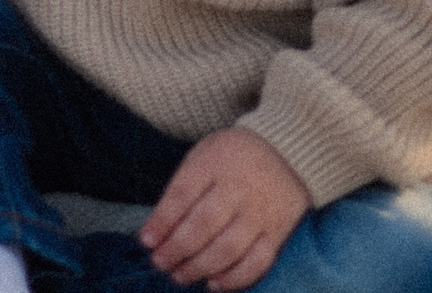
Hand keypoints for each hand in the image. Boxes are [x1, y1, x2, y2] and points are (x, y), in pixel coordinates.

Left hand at [139, 128, 309, 291]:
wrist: (285, 152)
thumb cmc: (231, 157)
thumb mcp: (202, 156)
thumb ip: (182, 188)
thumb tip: (157, 229)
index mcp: (213, 163)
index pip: (182, 194)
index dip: (162, 221)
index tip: (146, 241)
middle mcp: (238, 189)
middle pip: (203, 224)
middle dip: (177, 248)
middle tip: (159, 263)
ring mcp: (260, 212)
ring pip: (228, 247)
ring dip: (200, 267)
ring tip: (179, 276)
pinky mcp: (277, 233)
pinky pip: (258, 261)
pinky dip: (235, 278)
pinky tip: (214, 284)